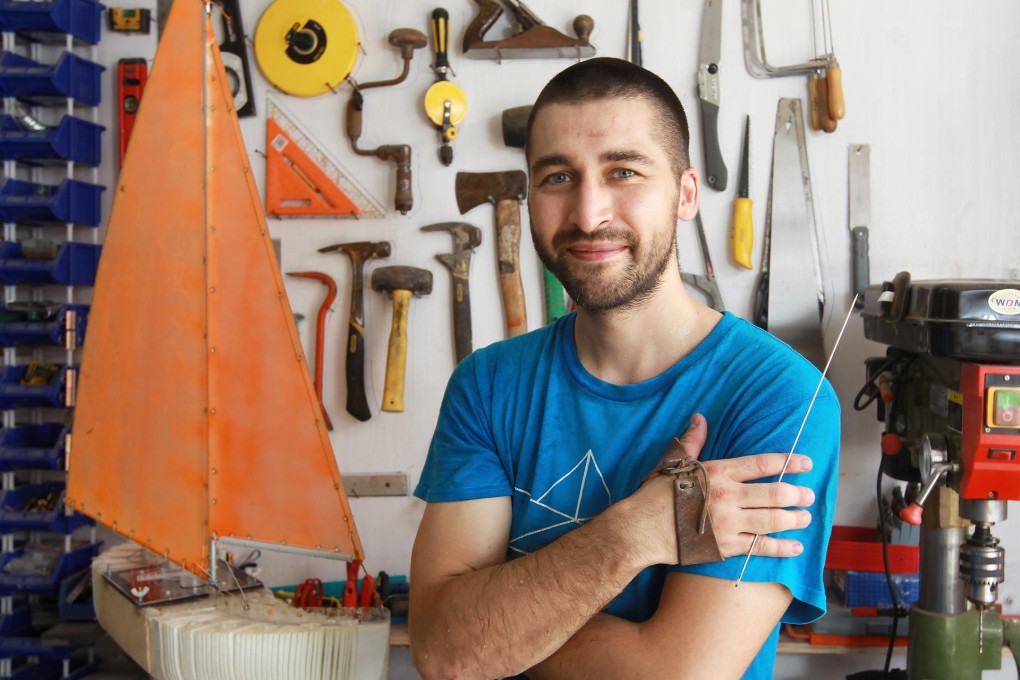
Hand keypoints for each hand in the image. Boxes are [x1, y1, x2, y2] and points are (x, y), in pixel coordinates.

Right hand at [628, 414, 814, 563]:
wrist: (642, 529)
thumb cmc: (656, 494)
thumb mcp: (673, 462)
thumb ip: (692, 441)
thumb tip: (700, 418)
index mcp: (718, 472)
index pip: (761, 464)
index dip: (787, 462)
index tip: (806, 463)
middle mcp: (728, 497)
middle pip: (775, 494)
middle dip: (798, 494)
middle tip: (809, 495)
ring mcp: (729, 524)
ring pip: (773, 520)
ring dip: (795, 519)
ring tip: (806, 518)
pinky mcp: (726, 547)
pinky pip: (760, 548)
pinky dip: (781, 548)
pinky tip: (795, 547)